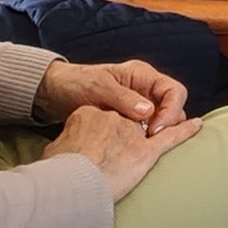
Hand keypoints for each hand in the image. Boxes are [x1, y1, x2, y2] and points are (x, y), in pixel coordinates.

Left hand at [38, 59, 189, 133]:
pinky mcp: (129, 123)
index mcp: (142, 76)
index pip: (173, 91)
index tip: (155, 130)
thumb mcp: (98, 87)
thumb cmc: (75, 83)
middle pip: (173, 109)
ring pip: (161, 123)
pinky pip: (145, 132)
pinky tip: (134, 151)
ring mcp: (138, 107)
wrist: (54, 93)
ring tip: (142, 147)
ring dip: (157, 135)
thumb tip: (148, 111)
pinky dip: (144, 141)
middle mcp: (145, 91)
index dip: (171, 111)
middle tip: (149, 142)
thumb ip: (122, 97)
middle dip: (167, 126)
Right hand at [47, 102, 202, 199]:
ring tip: (153, 141)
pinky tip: (196, 125)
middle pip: (128, 121)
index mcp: (90, 114)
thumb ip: (66, 143)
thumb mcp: (54, 148)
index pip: (103, 117)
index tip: (95, 148)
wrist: (71, 183)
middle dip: (127, 134)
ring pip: (150, 128)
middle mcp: (114, 118)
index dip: (101, 133)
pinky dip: (185, 131)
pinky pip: (171, 136)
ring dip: (155, 132)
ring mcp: (132, 132)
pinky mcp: (146, 150)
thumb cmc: (58, 170)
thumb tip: (62, 153)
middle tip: (118, 153)